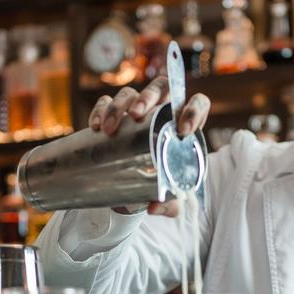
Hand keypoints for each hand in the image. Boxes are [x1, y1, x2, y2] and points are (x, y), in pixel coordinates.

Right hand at [88, 76, 210, 217]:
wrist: (136, 186)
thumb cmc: (162, 185)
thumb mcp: (171, 198)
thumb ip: (169, 205)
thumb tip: (153, 207)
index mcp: (184, 125)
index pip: (198, 103)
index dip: (194, 110)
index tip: (182, 131)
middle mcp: (162, 110)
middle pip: (161, 86)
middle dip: (148, 96)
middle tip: (136, 115)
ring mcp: (138, 110)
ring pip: (130, 93)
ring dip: (119, 106)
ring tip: (110, 129)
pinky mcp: (116, 115)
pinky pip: (106, 102)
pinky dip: (100, 110)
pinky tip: (96, 126)